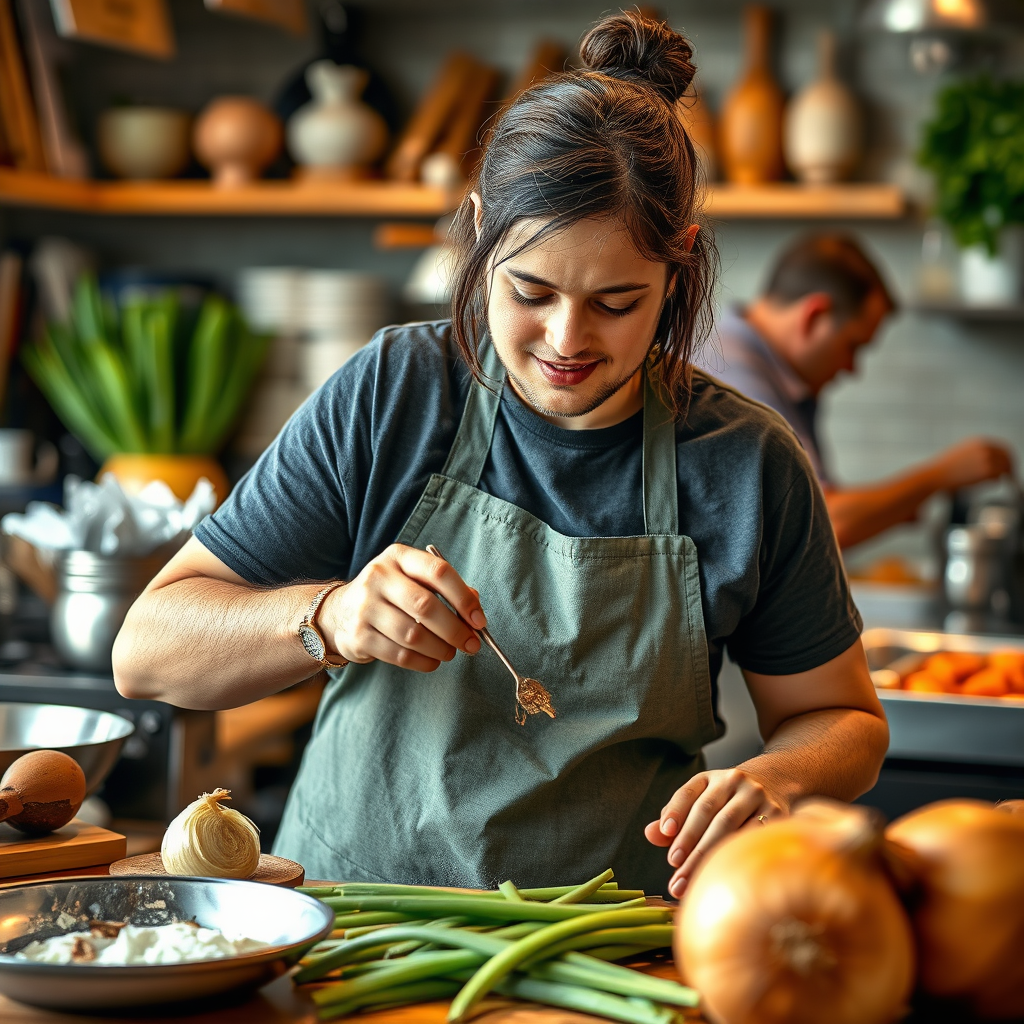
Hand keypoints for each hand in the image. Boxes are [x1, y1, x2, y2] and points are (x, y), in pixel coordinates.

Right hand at [320, 545, 485, 672]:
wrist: (339, 612)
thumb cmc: (389, 595)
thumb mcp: (413, 579)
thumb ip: (445, 589)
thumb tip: (475, 607)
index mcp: (398, 557)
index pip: (438, 571)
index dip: (463, 598)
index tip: (479, 620)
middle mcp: (378, 577)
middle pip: (426, 606)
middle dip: (455, 630)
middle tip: (471, 644)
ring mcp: (365, 607)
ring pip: (414, 635)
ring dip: (441, 649)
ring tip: (450, 652)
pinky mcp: (359, 636)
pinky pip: (400, 654)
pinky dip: (423, 662)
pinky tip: (432, 661)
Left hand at [644, 768, 788, 898]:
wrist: (773, 785)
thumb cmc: (726, 803)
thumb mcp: (701, 801)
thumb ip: (675, 818)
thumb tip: (650, 834)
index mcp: (709, 778)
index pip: (687, 793)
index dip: (675, 812)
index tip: (665, 833)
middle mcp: (733, 781)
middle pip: (706, 811)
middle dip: (688, 842)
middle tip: (674, 869)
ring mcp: (756, 796)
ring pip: (727, 824)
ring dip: (707, 854)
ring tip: (689, 879)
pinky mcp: (777, 813)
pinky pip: (752, 835)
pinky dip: (735, 854)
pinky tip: (723, 872)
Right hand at [931, 438, 1013, 491]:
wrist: (933, 476)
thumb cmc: (943, 471)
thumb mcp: (960, 455)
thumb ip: (977, 455)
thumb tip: (993, 464)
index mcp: (977, 441)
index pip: (1003, 447)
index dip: (1008, 458)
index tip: (1008, 468)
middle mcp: (984, 446)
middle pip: (1008, 456)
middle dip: (1009, 467)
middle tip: (1009, 477)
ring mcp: (987, 458)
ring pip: (1003, 469)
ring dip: (995, 477)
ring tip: (977, 482)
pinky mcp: (987, 470)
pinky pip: (997, 479)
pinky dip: (991, 483)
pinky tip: (975, 484)